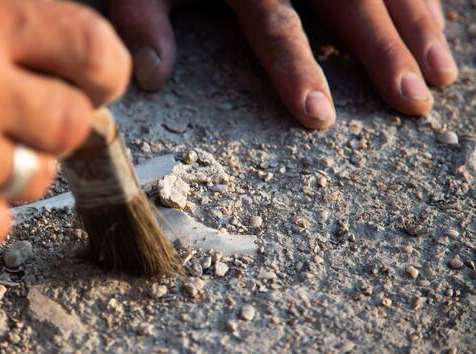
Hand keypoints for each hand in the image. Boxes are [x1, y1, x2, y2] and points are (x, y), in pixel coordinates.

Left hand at [108, 0, 456, 128]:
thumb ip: (140, 21)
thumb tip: (151, 77)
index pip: (275, 24)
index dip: (296, 67)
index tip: (318, 114)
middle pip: (349, 1)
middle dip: (384, 52)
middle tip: (414, 101)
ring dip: (418, 23)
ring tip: (442, 74)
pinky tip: (437, 22)